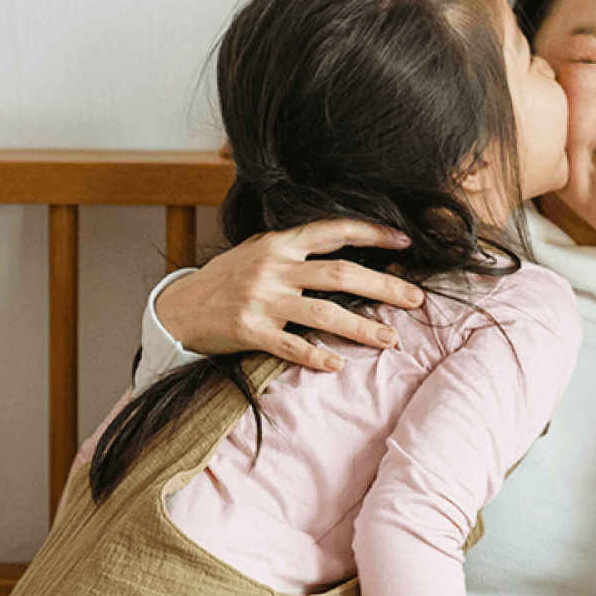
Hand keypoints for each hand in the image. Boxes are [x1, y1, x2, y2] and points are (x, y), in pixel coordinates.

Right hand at [153, 221, 425, 373]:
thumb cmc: (227, 278)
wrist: (179, 307)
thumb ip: (296, 249)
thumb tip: (346, 248)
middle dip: (383, 287)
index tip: (405, 243)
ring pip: (324, 312)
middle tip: (416, 299)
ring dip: (362, 327)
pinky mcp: (250, 331)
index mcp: (280, 243)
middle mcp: (274, 267)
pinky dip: (317, 355)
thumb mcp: (258, 251)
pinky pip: (291, 345)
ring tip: (391, 339)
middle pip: (341, 274)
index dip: (372, 234)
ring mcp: (263, 300)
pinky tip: (338, 364)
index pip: (334, 231)